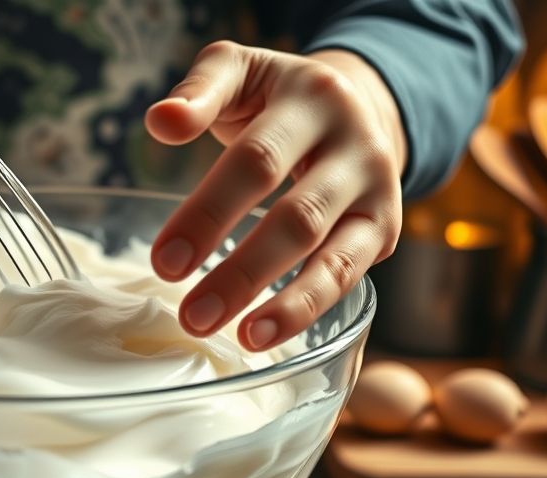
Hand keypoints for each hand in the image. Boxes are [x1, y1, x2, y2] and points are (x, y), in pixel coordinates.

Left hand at [146, 43, 405, 350]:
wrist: (360, 103)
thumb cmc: (277, 97)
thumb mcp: (240, 71)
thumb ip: (200, 90)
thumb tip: (161, 121)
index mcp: (311, 97)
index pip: (256, 160)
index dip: (209, 212)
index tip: (163, 261)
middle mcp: (354, 144)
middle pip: (296, 217)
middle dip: (240, 272)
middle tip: (190, 315)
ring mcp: (376, 189)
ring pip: (330, 254)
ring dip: (284, 304)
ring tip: (237, 338)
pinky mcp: (385, 228)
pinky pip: (346, 276)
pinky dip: (306, 309)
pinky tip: (262, 334)